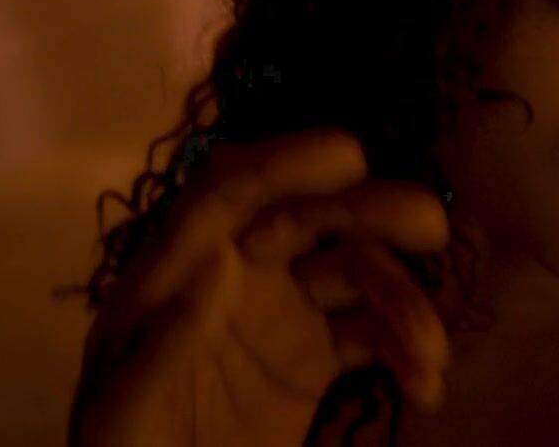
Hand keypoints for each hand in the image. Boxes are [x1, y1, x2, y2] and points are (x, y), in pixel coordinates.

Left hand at [67, 129, 450, 446]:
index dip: (286, 162)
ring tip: (432, 353)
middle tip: (431, 226)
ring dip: (405, 302)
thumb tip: (224, 257)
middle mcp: (237, 275)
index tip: (350, 155)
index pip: (231, 192)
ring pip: (357, 275)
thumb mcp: (126, 403)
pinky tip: (427, 386)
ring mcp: (282, 314)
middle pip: (310, 218)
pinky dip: (407, 355)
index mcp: (177, 272)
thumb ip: (169, 335)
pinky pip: (373, 336)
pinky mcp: (314, 358)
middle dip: (373, 214)